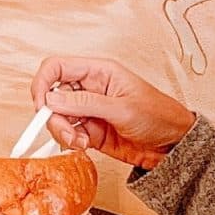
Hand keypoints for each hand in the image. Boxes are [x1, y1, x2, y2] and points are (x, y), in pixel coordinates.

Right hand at [32, 56, 195, 168]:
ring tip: (79, 143)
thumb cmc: (159, 116)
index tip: (41, 104)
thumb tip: (52, 98)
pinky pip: (67, 134)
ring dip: (62, 132)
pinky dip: (69, 143)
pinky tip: (84, 146)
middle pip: (52, 95)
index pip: (57, 67)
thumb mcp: (122, 108)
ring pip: (57, 117)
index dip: (43, 83)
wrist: (173, 146)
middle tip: (66, 132)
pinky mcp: (89, 131)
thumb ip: (86, 103)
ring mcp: (88, 111)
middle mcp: (89, 89)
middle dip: (53, 116)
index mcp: (98, 71)